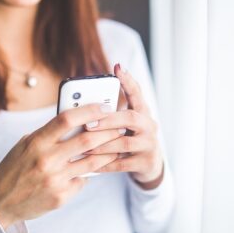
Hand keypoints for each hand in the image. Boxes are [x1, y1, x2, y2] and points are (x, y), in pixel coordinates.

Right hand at [0, 103, 121, 229]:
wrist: (0, 202)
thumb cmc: (15, 167)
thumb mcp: (26, 144)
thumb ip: (49, 134)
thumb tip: (77, 122)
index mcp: (36, 142)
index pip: (67, 119)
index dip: (89, 110)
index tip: (104, 106)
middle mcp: (47, 159)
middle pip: (86, 140)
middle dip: (108, 131)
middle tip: (119, 126)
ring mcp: (55, 179)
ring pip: (92, 162)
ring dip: (108, 153)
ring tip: (117, 146)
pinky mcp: (61, 196)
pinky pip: (83, 180)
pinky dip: (90, 173)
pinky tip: (94, 169)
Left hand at [84, 64, 163, 188]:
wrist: (149, 164)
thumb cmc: (130, 138)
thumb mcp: (126, 125)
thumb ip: (112, 115)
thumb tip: (84, 106)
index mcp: (143, 113)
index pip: (137, 94)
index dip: (128, 81)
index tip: (117, 67)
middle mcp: (149, 126)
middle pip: (131, 118)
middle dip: (108, 120)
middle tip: (88, 123)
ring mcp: (149, 144)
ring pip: (125, 143)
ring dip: (102, 144)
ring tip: (84, 146)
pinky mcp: (146, 162)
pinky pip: (122, 164)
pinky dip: (105, 164)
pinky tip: (91, 165)